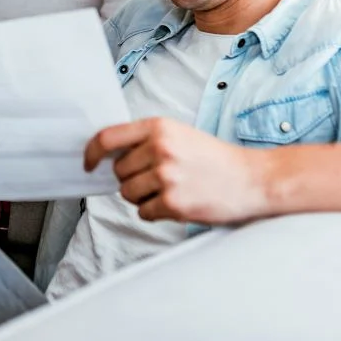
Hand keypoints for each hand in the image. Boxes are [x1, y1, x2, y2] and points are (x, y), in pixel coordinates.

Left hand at [84, 117, 270, 224]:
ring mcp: (166, 177)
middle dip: (132, 179)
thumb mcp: (180, 134)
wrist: (252, 179)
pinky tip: (177, 203)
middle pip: (118, 172)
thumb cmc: (214, 158)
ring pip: (128, 194)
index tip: (88, 164)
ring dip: (143, 197)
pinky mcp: (174, 203)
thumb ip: (146, 140)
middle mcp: (160, 149)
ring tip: (170, 190)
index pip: (108, 138)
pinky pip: (144, 213)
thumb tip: (108, 156)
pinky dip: (155, 212)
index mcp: (159, 127)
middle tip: (159, 179)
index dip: (91, 153)